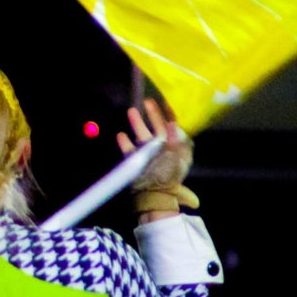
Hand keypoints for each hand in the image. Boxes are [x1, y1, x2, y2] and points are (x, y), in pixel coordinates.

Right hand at [116, 100, 195, 216]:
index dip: (170, 115)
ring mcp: (148, 155)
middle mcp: (162, 149)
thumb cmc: (168, 176)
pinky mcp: (136, 161)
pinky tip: (121, 135)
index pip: (174, 128)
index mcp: (175, 148)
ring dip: (137, 124)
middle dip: (152, 115)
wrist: (153, 196)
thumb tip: (172, 123)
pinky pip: (129, 150)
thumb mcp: (175, 158)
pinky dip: (125, 143)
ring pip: (142, 136)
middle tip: (147, 101)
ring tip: (131, 111)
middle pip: (157, 128)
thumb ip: (175, 140)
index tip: (165, 102)